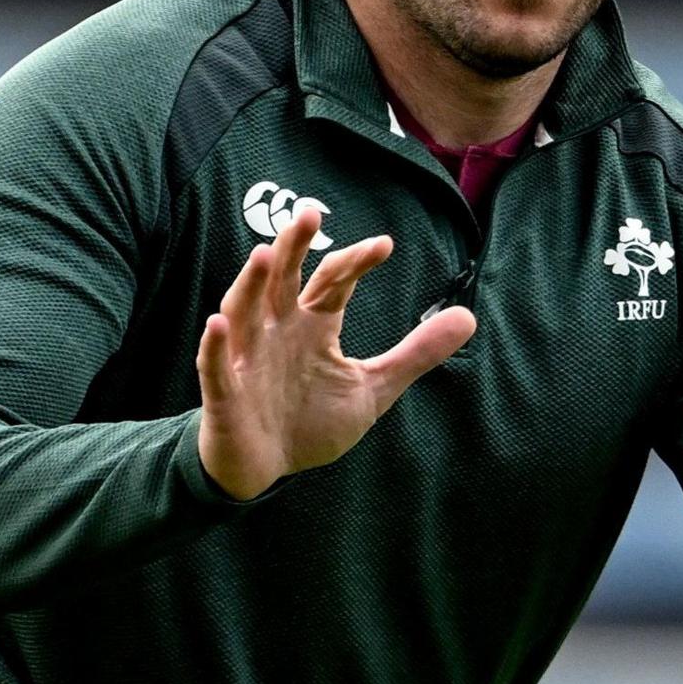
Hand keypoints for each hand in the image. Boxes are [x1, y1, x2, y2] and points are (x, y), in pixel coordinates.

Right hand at [196, 205, 476, 499]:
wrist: (265, 469)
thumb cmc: (309, 420)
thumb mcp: (372, 387)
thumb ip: (415, 353)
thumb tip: (469, 317)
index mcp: (313, 324)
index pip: (334, 281)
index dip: (356, 261)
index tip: (385, 246)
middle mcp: (277, 330)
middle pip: (282, 278)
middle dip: (294, 247)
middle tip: (310, 214)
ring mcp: (247, 358)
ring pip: (244, 312)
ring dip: (250, 284)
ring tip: (262, 255)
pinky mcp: (224, 392)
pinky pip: (214, 365)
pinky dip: (213, 345)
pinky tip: (215, 324)